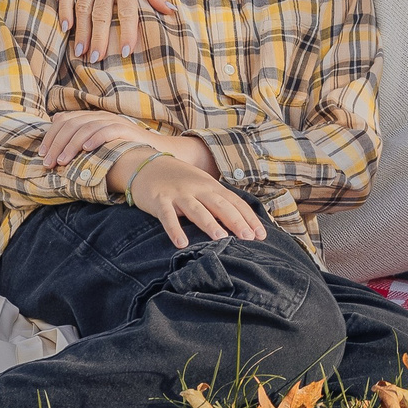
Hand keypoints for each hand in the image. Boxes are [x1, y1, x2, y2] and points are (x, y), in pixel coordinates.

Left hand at [40, 113, 213, 171]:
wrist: (155, 153)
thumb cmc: (122, 153)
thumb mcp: (97, 147)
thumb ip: (79, 144)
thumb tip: (54, 152)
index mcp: (91, 118)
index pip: (63, 121)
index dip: (50, 137)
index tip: (42, 155)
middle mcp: (100, 116)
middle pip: (71, 124)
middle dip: (56, 144)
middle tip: (48, 163)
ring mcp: (114, 121)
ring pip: (86, 127)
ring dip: (71, 145)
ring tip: (62, 161)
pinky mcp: (127, 129)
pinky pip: (108, 130)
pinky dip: (96, 138)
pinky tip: (86, 150)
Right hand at [60, 0, 177, 59]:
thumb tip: (170, 13)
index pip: (127, 11)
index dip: (126, 32)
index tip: (124, 52)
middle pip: (100, 13)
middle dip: (98, 38)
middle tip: (95, 59)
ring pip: (83, 6)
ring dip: (80, 30)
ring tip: (80, 51)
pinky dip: (65, 9)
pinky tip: (65, 27)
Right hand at [122, 151, 264, 247]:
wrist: (147, 165)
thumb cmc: (179, 180)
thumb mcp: (201, 186)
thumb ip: (217, 200)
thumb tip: (239, 222)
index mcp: (211, 186)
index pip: (235, 202)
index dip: (249, 218)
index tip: (261, 234)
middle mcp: (198, 188)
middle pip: (220, 205)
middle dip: (236, 221)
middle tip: (249, 238)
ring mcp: (179, 194)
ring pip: (197, 210)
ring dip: (209, 224)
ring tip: (221, 238)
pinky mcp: (159, 201)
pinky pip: (168, 217)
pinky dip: (174, 229)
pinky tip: (181, 243)